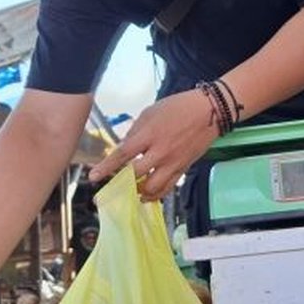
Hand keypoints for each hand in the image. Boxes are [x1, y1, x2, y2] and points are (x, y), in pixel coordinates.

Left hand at [89, 89, 218, 200]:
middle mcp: (160, 152)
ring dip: (138, 192)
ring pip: (152, 187)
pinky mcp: (183, 169)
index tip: (94, 177)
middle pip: (136, 174)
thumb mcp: (150, 112)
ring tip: (130, 193)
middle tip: (110, 191)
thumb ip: (135, 132)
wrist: (209, 112)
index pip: (123, 154)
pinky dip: (155, 195)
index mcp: (150, 134)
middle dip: (120, 184)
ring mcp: (173, 163)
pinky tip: (147, 196)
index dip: (107, 167)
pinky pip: (167, 188)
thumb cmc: (178, 107)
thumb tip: (124, 147)